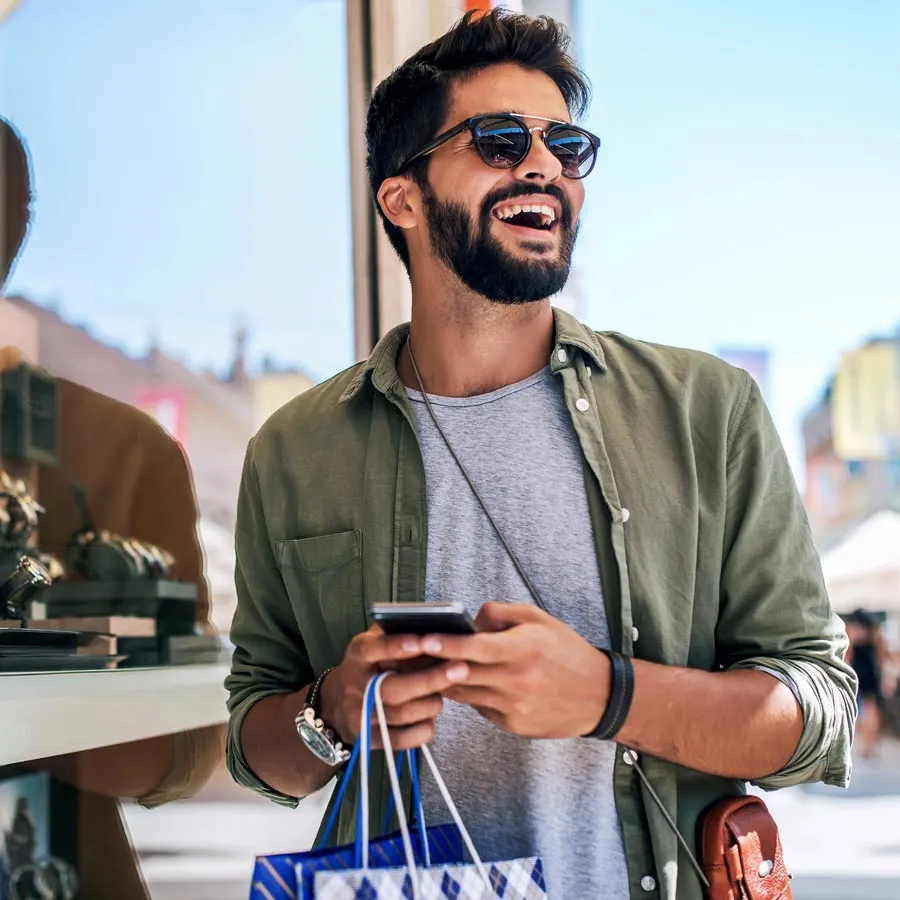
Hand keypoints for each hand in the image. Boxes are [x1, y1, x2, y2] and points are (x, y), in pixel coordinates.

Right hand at [319, 625, 468, 750]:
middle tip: (461, 669)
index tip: (423, 641)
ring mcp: (360, 716)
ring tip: (444, 694)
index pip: (373, 650)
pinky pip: (401, 740)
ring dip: (430, 704)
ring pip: (401, 714)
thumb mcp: (375, 643)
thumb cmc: (371, 665)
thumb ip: (398, 633)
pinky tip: (431, 717)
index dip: (397, 646)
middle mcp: (355, 686)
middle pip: (392, 688)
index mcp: (358, 656)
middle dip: (429, 679)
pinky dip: (422, 730)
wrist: (340, 704)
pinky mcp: (370, 740)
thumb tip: (435, 626)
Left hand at [422, 603, 610, 738]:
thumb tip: (469, 620)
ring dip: (444, 681)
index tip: (423, 639)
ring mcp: (513, 707)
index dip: (447, 644)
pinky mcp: (512, 724)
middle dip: (433, 663)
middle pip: (462, 673)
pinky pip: (479, 707)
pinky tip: (462, 683)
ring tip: (424, 667)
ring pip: (464, 693)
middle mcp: (516, 680)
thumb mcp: (538, 619)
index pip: (475, 648)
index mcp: (523, 649)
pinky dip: (469, 694)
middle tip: (408, 653)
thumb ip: (500, 614)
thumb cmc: (567, 652)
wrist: (598, 696)